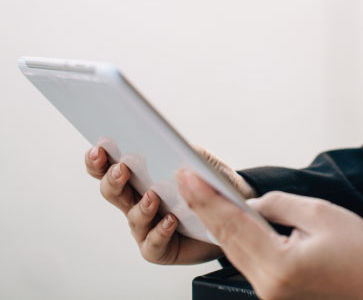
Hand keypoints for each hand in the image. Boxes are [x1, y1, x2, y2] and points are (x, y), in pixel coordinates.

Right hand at [84, 145, 255, 264]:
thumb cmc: (209, 182)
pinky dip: (160, 231)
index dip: (98, 160)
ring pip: (132, 217)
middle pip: (112, 191)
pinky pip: (153, 243)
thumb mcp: (202, 161)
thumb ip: (187, 152)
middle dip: (112, 179)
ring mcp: (145, 226)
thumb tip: (174, 148)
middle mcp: (136, 201)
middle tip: (121, 169)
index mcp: (140, 175)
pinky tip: (170, 221)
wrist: (232, 210)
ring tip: (153, 196)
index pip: (110, 166)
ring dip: (141, 206)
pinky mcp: (159, 248)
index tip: (98, 149)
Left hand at [176, 170, 362, 299]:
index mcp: (280, 267)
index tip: (189, 176)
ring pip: (234, 254)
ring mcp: (271, 298)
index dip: (208, 198)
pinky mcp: (277, 298)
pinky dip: (235, 241)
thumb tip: (251, 205)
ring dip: (217, 224)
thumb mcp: (321, 214)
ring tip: (199, 195)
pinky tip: (226, 222)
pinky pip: (248, 264)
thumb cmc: (362, 254)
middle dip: (204, 208)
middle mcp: (268, 289)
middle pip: (227, 242)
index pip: (234, 225)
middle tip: (186, 179)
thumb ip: (279, 206)